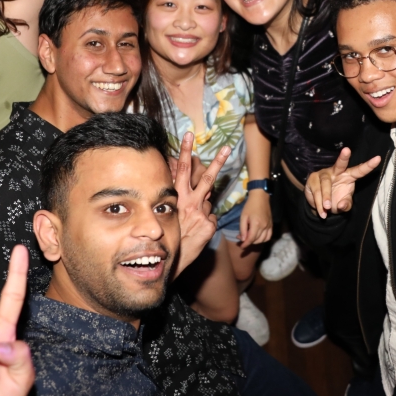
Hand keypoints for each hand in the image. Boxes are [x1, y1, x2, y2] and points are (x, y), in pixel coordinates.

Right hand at [173, 132, 229, 276]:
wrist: (170, 259)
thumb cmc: (168, 234)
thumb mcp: (169, 212)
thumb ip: (183, 198)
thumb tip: (196, 187)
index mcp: (177, 197)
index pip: (181, 170)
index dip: (185, 151)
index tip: (189, 135)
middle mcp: (190, 202)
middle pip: (205, 178)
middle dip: (217, 162)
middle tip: (227, 147)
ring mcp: (202, 213)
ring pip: (209, 199)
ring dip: (206, 200)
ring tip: (199, 204)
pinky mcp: (210, 224)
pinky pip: (211, 217)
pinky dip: (207, 222)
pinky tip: (198, 231)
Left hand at [238, 190, 272, 247]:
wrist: (260, 197)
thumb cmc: (250, 206)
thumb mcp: (243, 216)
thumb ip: (243, 229)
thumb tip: (243, 239)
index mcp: (256, 224)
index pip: (251, 239)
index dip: (245, 244)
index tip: (241, 247)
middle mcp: (264, 226)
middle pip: (257, 240)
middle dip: (249, 242)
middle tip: (242, 238)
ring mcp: (269, 226)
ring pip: (263, 240)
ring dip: (256, 241)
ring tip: (250, 237)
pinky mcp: (271, 224)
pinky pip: (269, 236)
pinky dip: (263, 239)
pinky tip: (258, 237)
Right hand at [304, 148, 381, 218]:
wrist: (319, 204)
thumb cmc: (336, 200)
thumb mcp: (344, 204)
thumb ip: (346, 205)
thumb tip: (341, 205)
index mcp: (348, 176)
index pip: (359, 170)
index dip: (368, 165)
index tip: (378, 158)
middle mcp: (336, 172)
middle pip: (340, 164)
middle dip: (343, 157)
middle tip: (347, 150)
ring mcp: (323, 174)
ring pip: (325, 183)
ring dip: (326, 197)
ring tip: (327, 208)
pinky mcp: (312, 179)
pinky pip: (316, 190)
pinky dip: (318, 203)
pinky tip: (322, 211)